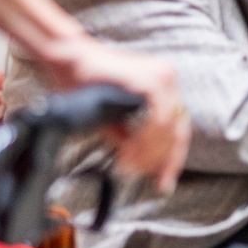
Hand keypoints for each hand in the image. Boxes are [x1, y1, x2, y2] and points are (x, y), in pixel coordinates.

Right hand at [42, 36, 189, 193]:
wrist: (68, 63)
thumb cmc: (86, 88)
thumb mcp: (114, 121)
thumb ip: (131, 140)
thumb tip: (144, 166)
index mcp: (163, 86)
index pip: (177, 128)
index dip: (172, 159)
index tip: (163, 184)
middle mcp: (167, 79)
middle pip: (178, 131)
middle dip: (164, 161)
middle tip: (150, 181)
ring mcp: (162, 77)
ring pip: (170, 129)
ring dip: (151, 154)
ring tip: (130, 166)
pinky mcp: (152, 80)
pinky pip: (158, 120)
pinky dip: (146, 141)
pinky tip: (129, 153)